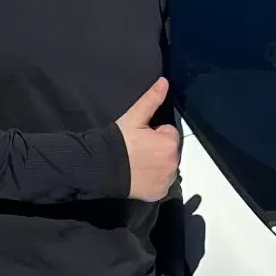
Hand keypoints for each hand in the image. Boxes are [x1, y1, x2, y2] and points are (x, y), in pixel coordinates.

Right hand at [116, 76, 180, 202]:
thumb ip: (151, 99)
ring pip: (166, 167)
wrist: (102, 168)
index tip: (140, 137)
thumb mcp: (134, 117)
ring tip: (137, 163)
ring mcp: (167, 180)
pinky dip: (154, 180)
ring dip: (158, 165)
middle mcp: (174, 163)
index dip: (154, 134)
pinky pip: (161, 183)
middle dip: (158, 149)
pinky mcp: (159, 194)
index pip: (168, 133)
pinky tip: (140, 176)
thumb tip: (165, 81)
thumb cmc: (119, 141)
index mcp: (170, 143)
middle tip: (138, 150)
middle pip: (169, 151)